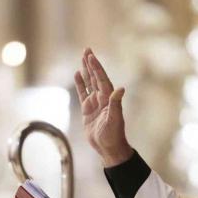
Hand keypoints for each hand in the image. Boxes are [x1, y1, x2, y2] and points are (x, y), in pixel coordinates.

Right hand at [74, 48, 133, 166]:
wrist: (108, 147)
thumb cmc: (113, 134)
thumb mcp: (114, 119)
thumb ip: (115, 103)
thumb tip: (121, 89)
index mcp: (109, 98)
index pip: (101, 79)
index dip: (96, 67)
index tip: (91, 56)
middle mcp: (102, 97)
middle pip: (95, 77)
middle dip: (91, 63)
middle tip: (86, 49)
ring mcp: (95, 103)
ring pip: (89, 82)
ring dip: (86, 70)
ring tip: (82, 58)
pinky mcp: (88, 109)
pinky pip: (83, 93)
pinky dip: (80, 84)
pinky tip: (77, 74)